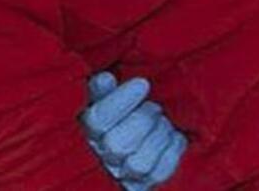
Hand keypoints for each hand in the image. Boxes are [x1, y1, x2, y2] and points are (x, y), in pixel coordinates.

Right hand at [83, 72, 186, 190]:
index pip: (97, 119)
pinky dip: (172, 152)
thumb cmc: (113, 116)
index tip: (142, 83)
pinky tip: (174, 136)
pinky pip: (159, 173)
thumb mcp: (101, 98)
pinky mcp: (141, 185)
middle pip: (118, 145)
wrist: (125, 146)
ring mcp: (120, 174)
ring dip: (158, 137)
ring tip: (164, 121)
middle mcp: (98, 156)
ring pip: (139, 163)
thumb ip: (101, 89)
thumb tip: (106, 78)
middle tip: (155, 106)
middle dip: (143, 120)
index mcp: (84, 129)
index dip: (122, 101)